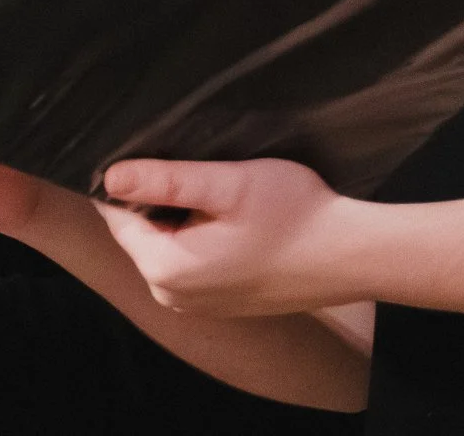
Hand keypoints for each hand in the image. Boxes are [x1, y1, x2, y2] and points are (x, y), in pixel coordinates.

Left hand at [96, 158, 363, 315]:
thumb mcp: (226, 184)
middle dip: (157, 201)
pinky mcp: (219, 302)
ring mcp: (196, 305)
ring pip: (164, 244)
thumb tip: (108, 177)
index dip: (130, 181)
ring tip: (219, 195)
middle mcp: (172, 296)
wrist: (355, 255)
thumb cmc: (295, 215)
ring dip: (180, 217)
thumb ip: (164, 180)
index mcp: (165, 270)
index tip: (157, 158)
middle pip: (139, 232)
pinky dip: (199, 237)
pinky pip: (188, 261)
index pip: (116, 216)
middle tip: (198, 175)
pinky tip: (232, 221)